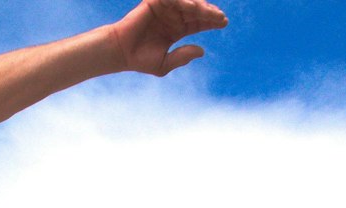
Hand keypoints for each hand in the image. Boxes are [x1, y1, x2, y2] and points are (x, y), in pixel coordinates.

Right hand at [111, 0, 227, 75]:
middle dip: (210, 13)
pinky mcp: (154, 3)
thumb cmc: (140, 60)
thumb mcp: (165, 64)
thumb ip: (183, 57)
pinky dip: (183, 1)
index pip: (198, 23)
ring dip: (200, 6)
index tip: (224, 22)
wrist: (121, 53)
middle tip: (220, 17)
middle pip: (196, 11)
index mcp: (176, 30)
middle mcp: (172, 18)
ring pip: (187, 3)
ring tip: (210, 12)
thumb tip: (202, 51)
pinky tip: (193, 7)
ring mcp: (164, 9)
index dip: (211, 22)